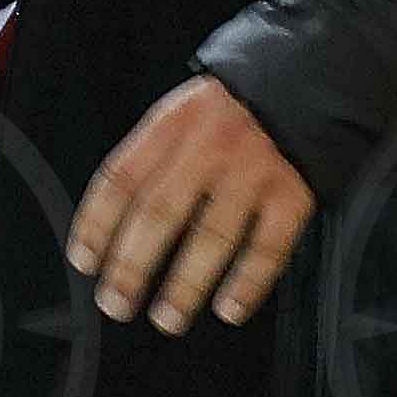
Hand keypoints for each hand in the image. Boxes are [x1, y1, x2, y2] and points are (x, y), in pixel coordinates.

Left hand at [67, 76, 313, 333]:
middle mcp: (211, 144)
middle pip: (160, 212)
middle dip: (132, 266)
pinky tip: (230, 308)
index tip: (86, 263)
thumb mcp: (187, 112)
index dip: (98, 225)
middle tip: (117, 303)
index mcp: (175, 122)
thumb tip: (116, 226)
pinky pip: (268, 246)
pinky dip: (249, 282)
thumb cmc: (237, 108)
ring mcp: (255, 169)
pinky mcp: (294, 191)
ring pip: (212, 236)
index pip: (123, 178)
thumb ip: (156, 157)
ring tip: (168, 317)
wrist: (310, 78)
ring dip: (185, 286)